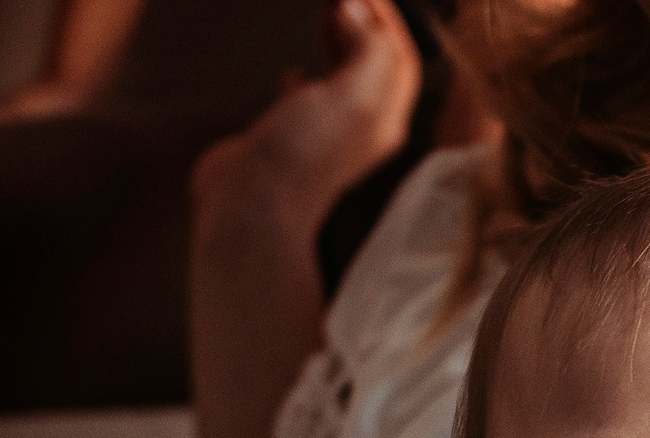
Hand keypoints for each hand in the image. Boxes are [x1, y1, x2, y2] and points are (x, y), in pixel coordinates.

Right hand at [189, 0, 419, 226]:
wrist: (252, 206)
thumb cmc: (303, 155)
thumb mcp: (351, 98)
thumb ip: (366, 52)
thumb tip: (358, 10)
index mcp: (384, 117)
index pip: (398, 57)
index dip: (383, 18)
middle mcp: (360, 127)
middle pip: (372, 64)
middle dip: (362, 21)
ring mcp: (323, 135)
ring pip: (340, 79)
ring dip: (336, 41)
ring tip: (323, 10)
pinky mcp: (288, 141)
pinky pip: (304, 105)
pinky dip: (303, 80)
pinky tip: (292, 70)